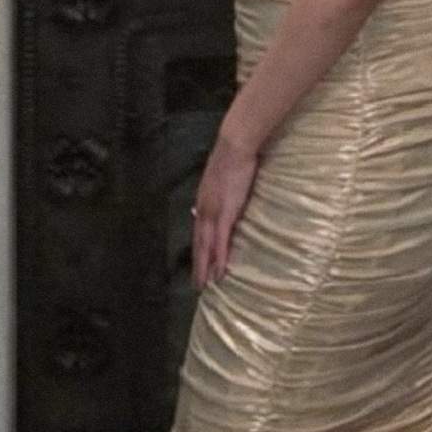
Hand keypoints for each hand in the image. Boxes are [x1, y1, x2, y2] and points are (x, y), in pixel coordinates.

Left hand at [191, 125, 259, 291]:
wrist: (234, 147)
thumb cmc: (232, 157)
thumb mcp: (221, 176)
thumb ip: (218, 190)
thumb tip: (218, 198)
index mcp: (202, 201)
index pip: (198, 230)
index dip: (198, 248)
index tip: (197, 263)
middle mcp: (203, 210)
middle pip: (198, 243)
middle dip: (197, 265)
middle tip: (197, 284)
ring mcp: (213, 214)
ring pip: (206, 248)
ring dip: (205, 268)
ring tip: (205, 285)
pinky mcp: (226, 214)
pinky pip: (221, 243)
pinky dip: (219, 259)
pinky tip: (219, 272)